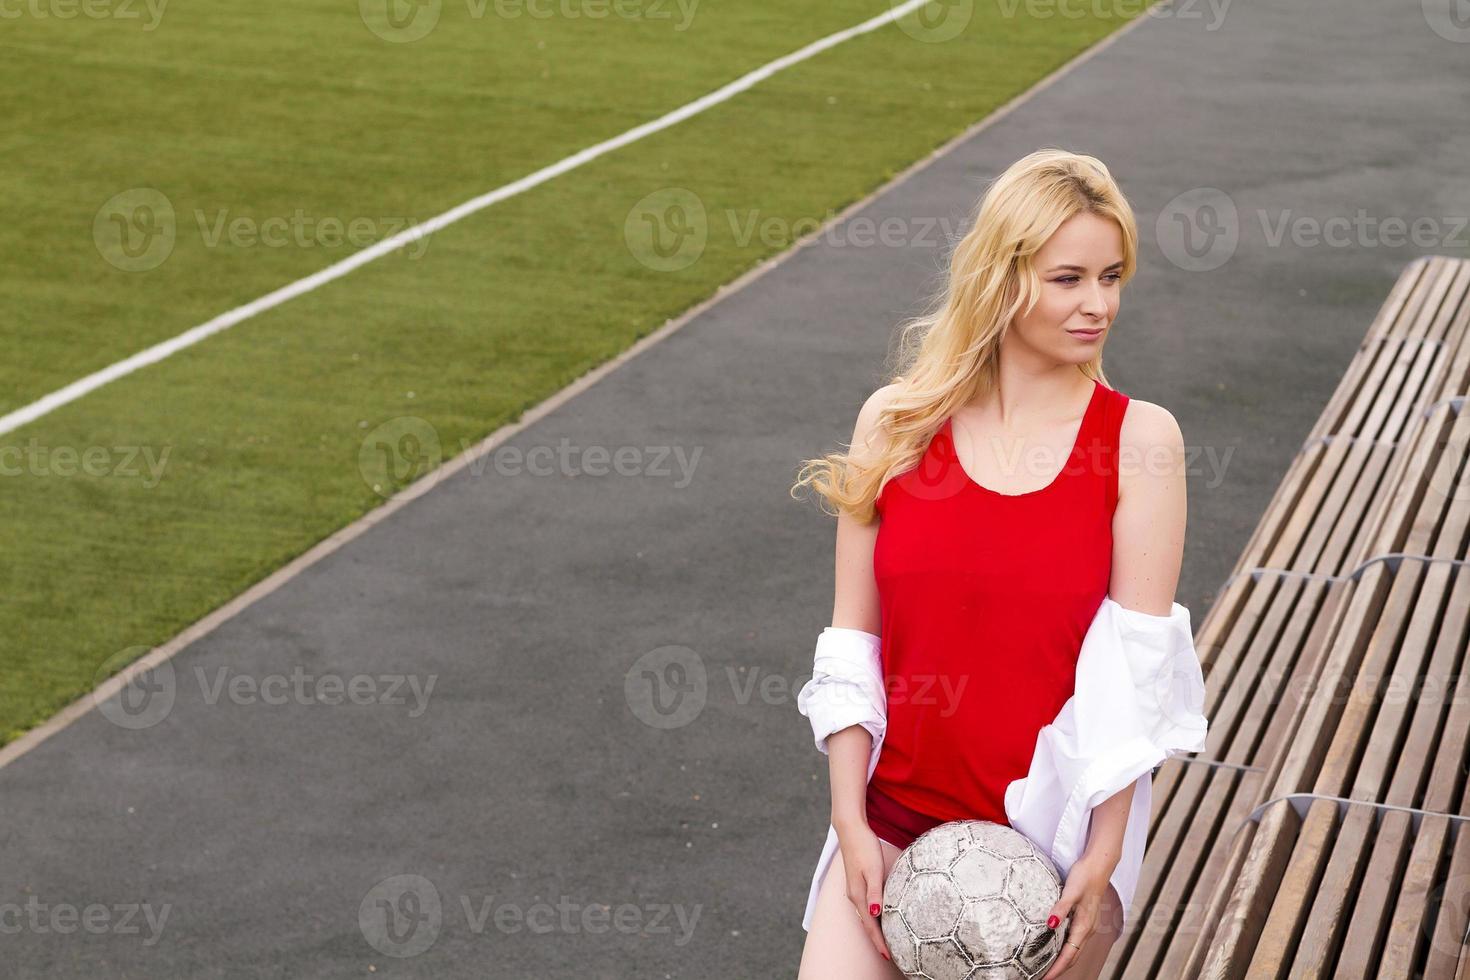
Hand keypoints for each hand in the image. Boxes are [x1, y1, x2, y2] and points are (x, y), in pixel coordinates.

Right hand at [836, 822, 891, 963]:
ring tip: (885, 940)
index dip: (879, 941)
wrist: (850, 828)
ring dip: (874, 928)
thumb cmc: (864, 846)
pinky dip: (872, 916)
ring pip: (865, 915)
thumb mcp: (872, 869)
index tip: (888, 955)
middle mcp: (854, 895)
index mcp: (858, 895)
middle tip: (890, 953)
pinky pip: (865, 906)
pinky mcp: (856, 882)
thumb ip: (874, 892)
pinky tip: (879, 916)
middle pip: (866, 923)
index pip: (870, 925)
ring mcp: (854, 889)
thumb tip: (875, 914)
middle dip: (877, 939)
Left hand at [1040, 856, 1113, 979]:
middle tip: (1041, 977)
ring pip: (1074, 949)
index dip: (1057, 969)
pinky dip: (1065, 949)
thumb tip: (1050, 923)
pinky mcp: (1085, 918)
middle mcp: (1087, 929)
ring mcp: (1087, 925)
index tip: (1044, 979)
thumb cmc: (1085, 876)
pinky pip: (1075, 940)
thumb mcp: (1070, 891)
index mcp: (1084, 926)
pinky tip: (1055, 947)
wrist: (1099, 865)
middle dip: (1059, 970)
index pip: (1069, 955)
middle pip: (1072, 957)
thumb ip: (1061, 908)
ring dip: (1062, 961)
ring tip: (1046, 967)